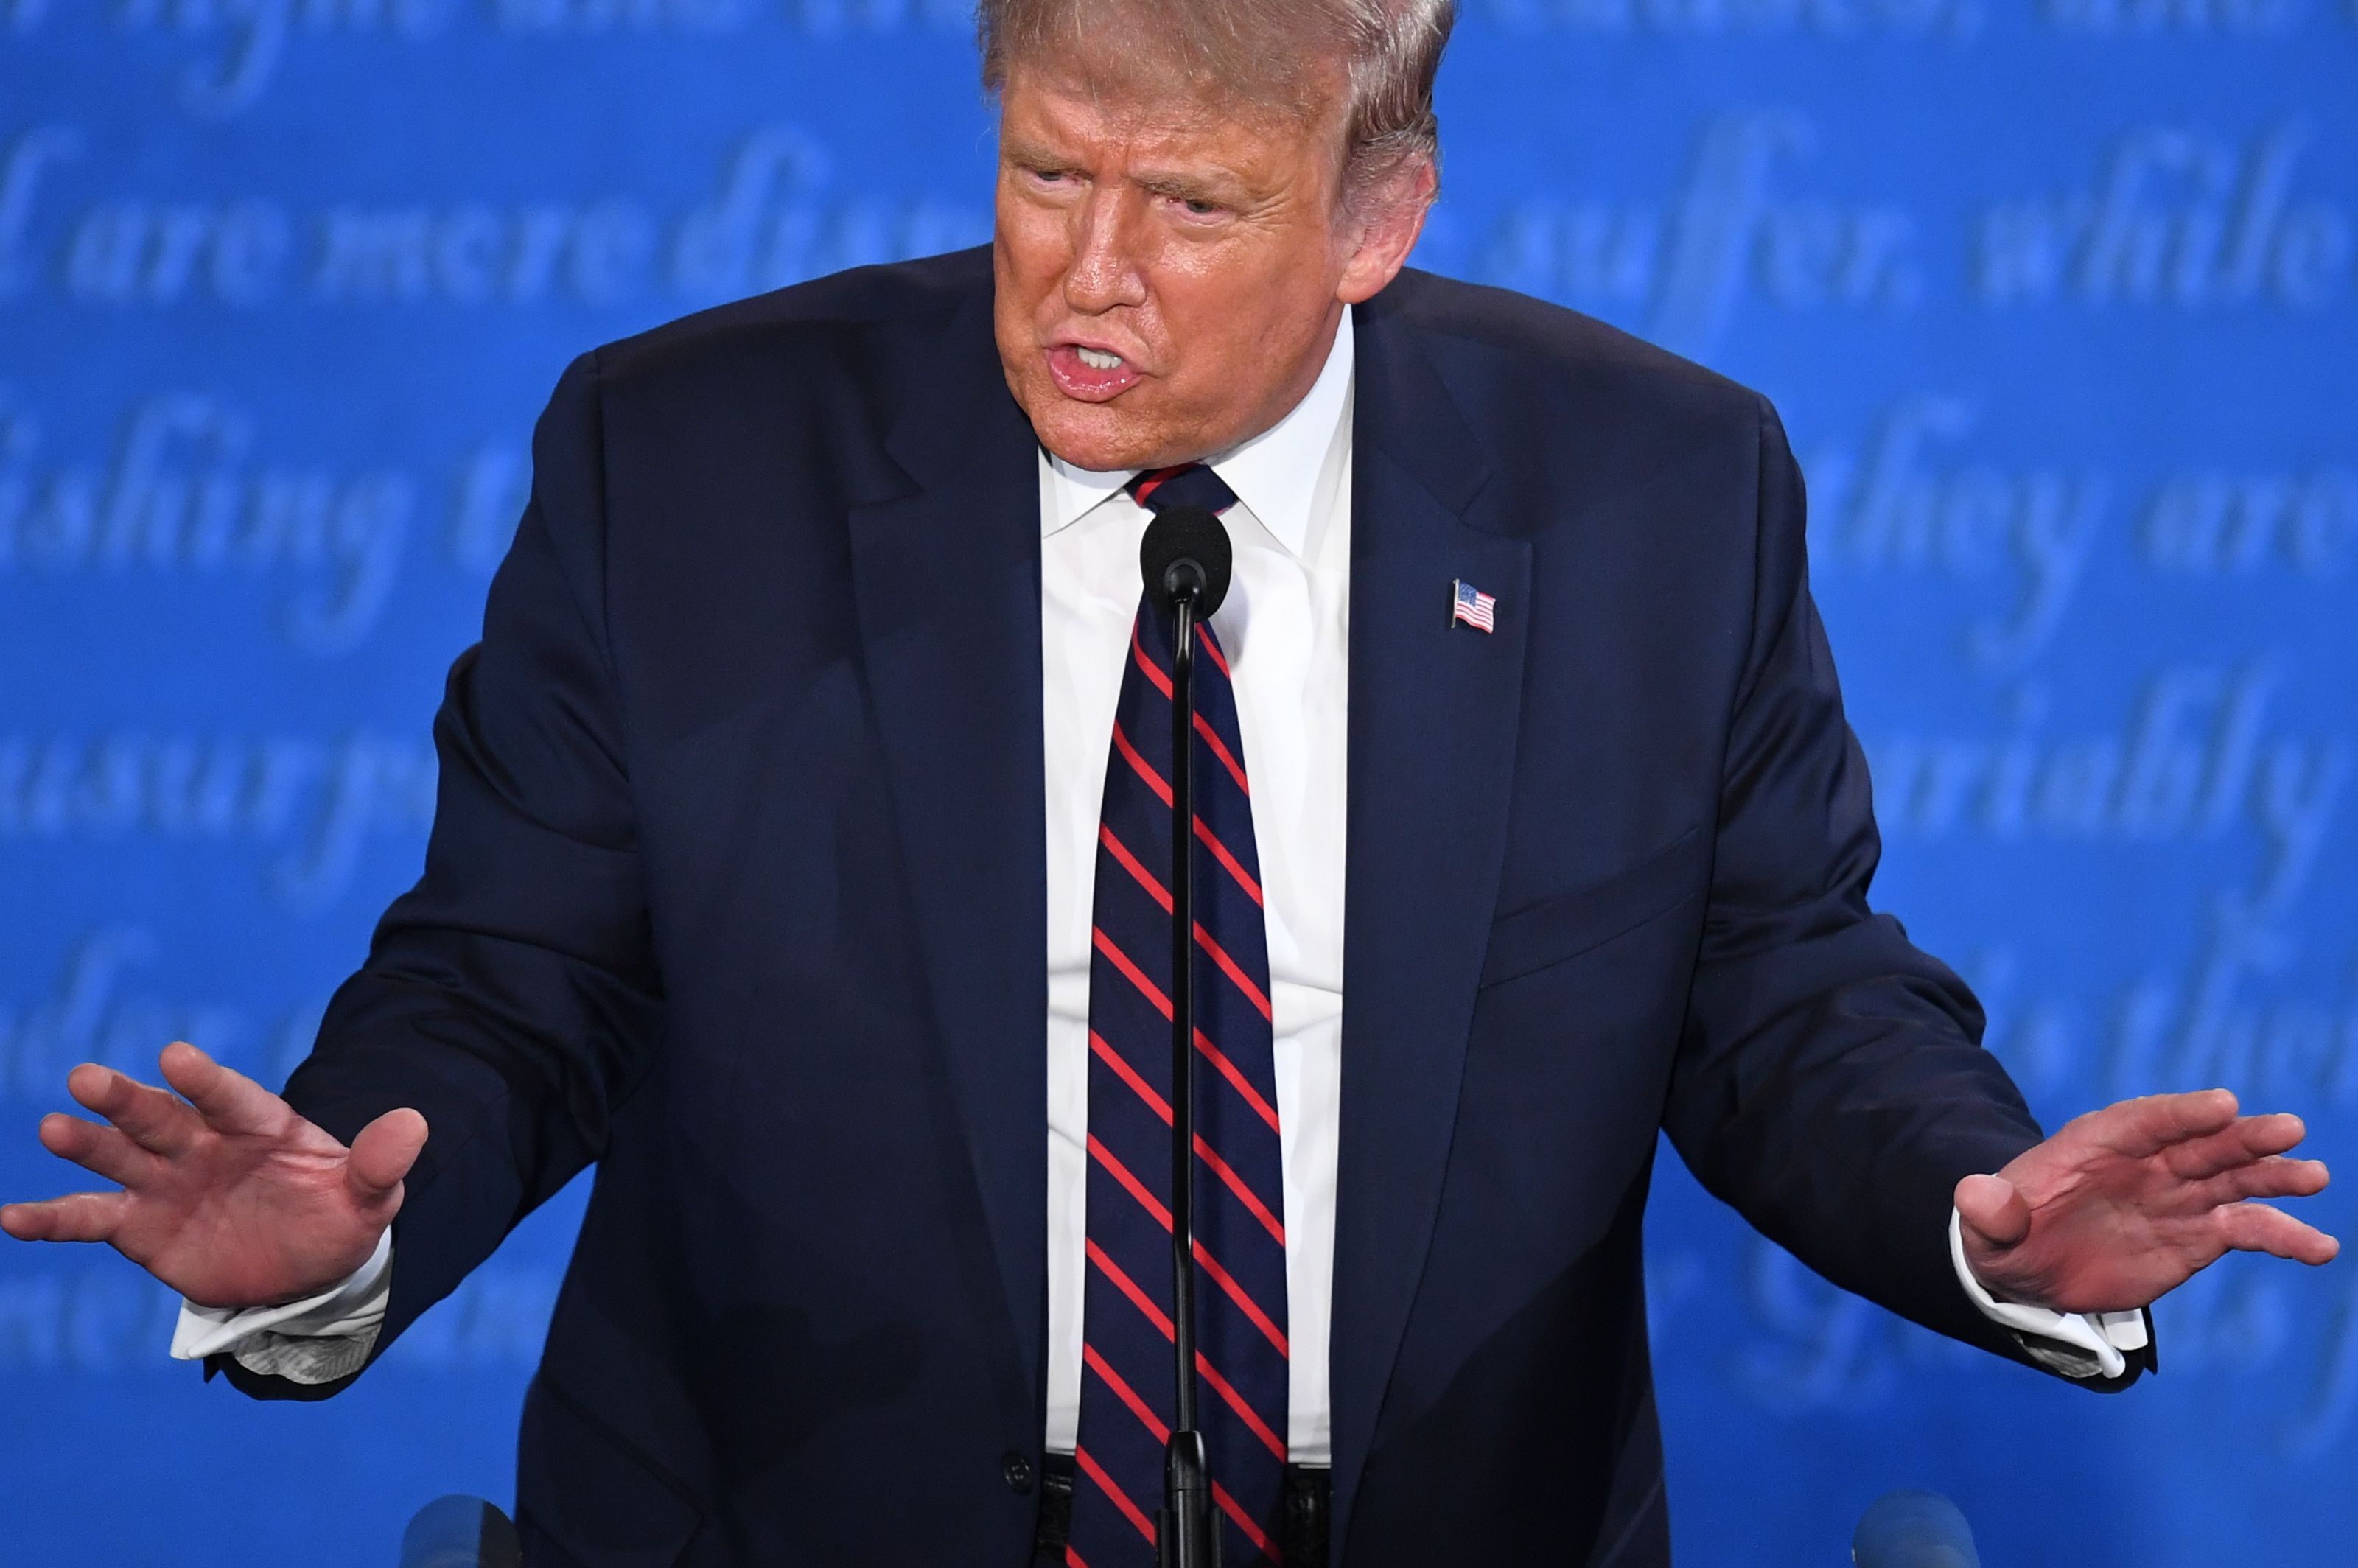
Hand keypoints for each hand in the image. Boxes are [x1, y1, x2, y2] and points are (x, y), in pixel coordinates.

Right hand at [0, 1042, 427, 1309]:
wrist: (306, 1265)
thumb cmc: (337, 1216)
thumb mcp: (369, 1196)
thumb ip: (382, 1163)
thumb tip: (416, 1124)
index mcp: (261, 1127)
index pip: (231, 1097)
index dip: (204, 1079)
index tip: (174, 1058)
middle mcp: (205, 1145)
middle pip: (162, 1117)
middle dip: (128, 1100)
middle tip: (86, 1078)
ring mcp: (168, 1183)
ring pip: (120, 1157)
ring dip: (87, 1144)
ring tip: (52, 1127)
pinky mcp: (140, 1226)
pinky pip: (89, 1219)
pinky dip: (51, 1218)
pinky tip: (9, 1217)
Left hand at [1956, 1088, 2337, 1314]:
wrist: (2026, 1265)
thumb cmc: (2004, 1234)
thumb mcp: (1985, 1227)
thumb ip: (1988, 1209)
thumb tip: (1975, 1196)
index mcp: (2095, 1143)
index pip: (2144, 1120)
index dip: (2182, 1113)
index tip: (2223, 1105)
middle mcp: (2145, 1162)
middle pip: (2200, 1142)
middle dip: (2242, 1136)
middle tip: (2288, 1130)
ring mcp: (2176, 1196)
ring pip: (2233, 1180)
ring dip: (2273, 1176)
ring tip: (2313, 1177)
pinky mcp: (2196, 1235)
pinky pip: (2245, 1230)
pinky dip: (2282, 1235)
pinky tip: (2319, 1246)